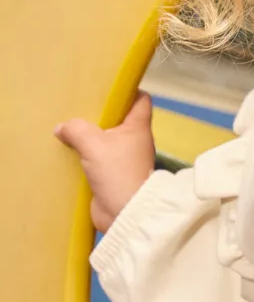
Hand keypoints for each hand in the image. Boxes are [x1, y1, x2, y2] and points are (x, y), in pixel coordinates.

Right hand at [54, 92, 155, 232]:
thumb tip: (63, 128)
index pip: (141, 100)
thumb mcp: (94, 144)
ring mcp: (124, 158)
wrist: (125, 213)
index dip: (128, 91)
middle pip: (119, 118)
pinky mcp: (113, 173)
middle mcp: (134, 140)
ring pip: (106, 138)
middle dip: (100, 113)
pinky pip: (98, 156)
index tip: (107, 88)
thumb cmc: (117, 173)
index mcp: (138, 127)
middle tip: (77, 107)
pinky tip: (69, 150)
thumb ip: (76, 129)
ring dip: (90, 135)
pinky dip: (86, 153)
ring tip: (69, 128)